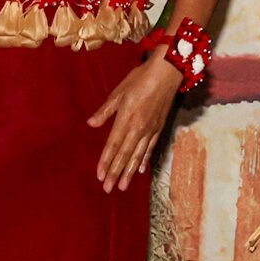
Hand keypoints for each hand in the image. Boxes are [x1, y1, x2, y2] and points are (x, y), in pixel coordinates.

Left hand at [88, 52, 184, 189]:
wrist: (168, 71)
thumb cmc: (141, 78)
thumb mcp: (119, 91)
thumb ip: (106, 110)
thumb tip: (91, 124)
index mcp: (126, 118)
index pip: (113, 144)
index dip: (106, 161)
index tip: (100, 176)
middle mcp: (138, 127)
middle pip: (125, 154)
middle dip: (115, 172)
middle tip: (108, 189)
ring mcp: (150, 129)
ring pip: (138, 155)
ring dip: (129, 171)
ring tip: (123, 186)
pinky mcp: (159, 127)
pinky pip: (150, 147)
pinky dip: (144, 159)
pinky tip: (140, 169)